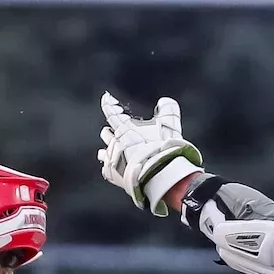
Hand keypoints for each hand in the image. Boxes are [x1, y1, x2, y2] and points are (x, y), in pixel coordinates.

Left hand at [98, 92, 203, 216]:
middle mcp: (115, 141)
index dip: (109, 104)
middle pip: (106, 133)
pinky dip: (111, 168)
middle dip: (110, 132)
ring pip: (103, 153)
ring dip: (109, 151)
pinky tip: (116, 170)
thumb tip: (164, 101)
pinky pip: (106, 170)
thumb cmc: (161, 148)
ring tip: (114, 153)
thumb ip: (168, 109)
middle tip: (115, 132)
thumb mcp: (170, 123)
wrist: (157, 172)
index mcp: (124, 128)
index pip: (110, 111)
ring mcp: (112, 159)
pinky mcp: (112, 174)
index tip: (107, 98)